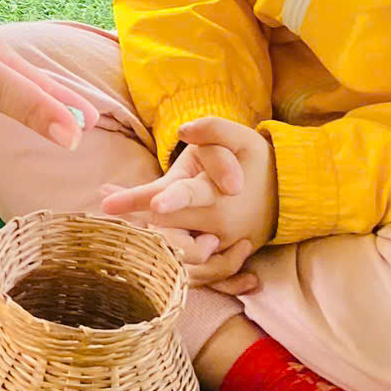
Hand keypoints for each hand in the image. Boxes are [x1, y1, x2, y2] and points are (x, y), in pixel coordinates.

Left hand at [99, 115, 276, 273]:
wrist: (286, 196)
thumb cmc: (258, 163)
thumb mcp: (243, 138)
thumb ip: (214, 129)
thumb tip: (184, 130)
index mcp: (217, 197)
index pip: (185, 198)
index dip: (161, 200)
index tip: (138, 203)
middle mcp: (214, 227)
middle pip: (164, 225)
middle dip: (135, 215)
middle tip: (104, 199)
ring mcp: (214, 247)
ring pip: (171, 247)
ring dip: (143, 233)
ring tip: (112, 202)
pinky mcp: (213, 258)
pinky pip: (183, 261)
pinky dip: (160, 249)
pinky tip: (134, 227)